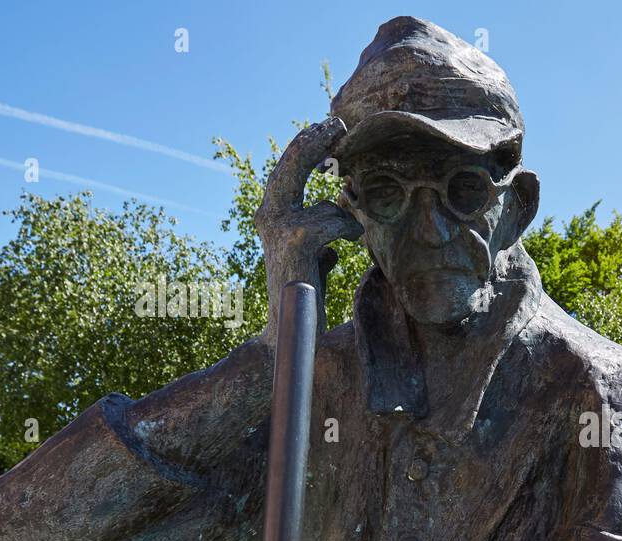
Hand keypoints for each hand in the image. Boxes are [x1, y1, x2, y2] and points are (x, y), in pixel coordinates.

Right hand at [255, 117, 362, 341]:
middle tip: (337, 122)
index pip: (290, 169)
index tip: (334, 129)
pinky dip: (347, 230)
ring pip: (320, 200)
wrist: (284, 337)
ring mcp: (279, 229)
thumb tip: (345, 211)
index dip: (310, 145)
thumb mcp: (317, 256)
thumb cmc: (304, 296)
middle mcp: (269, 217)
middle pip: (290, 164)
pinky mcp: (296, 244)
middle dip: (312, 140)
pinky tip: (350, 246)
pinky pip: (333, 221)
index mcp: (275, 217)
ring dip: (344, 218)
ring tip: (351, 234)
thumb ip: (323, 231)